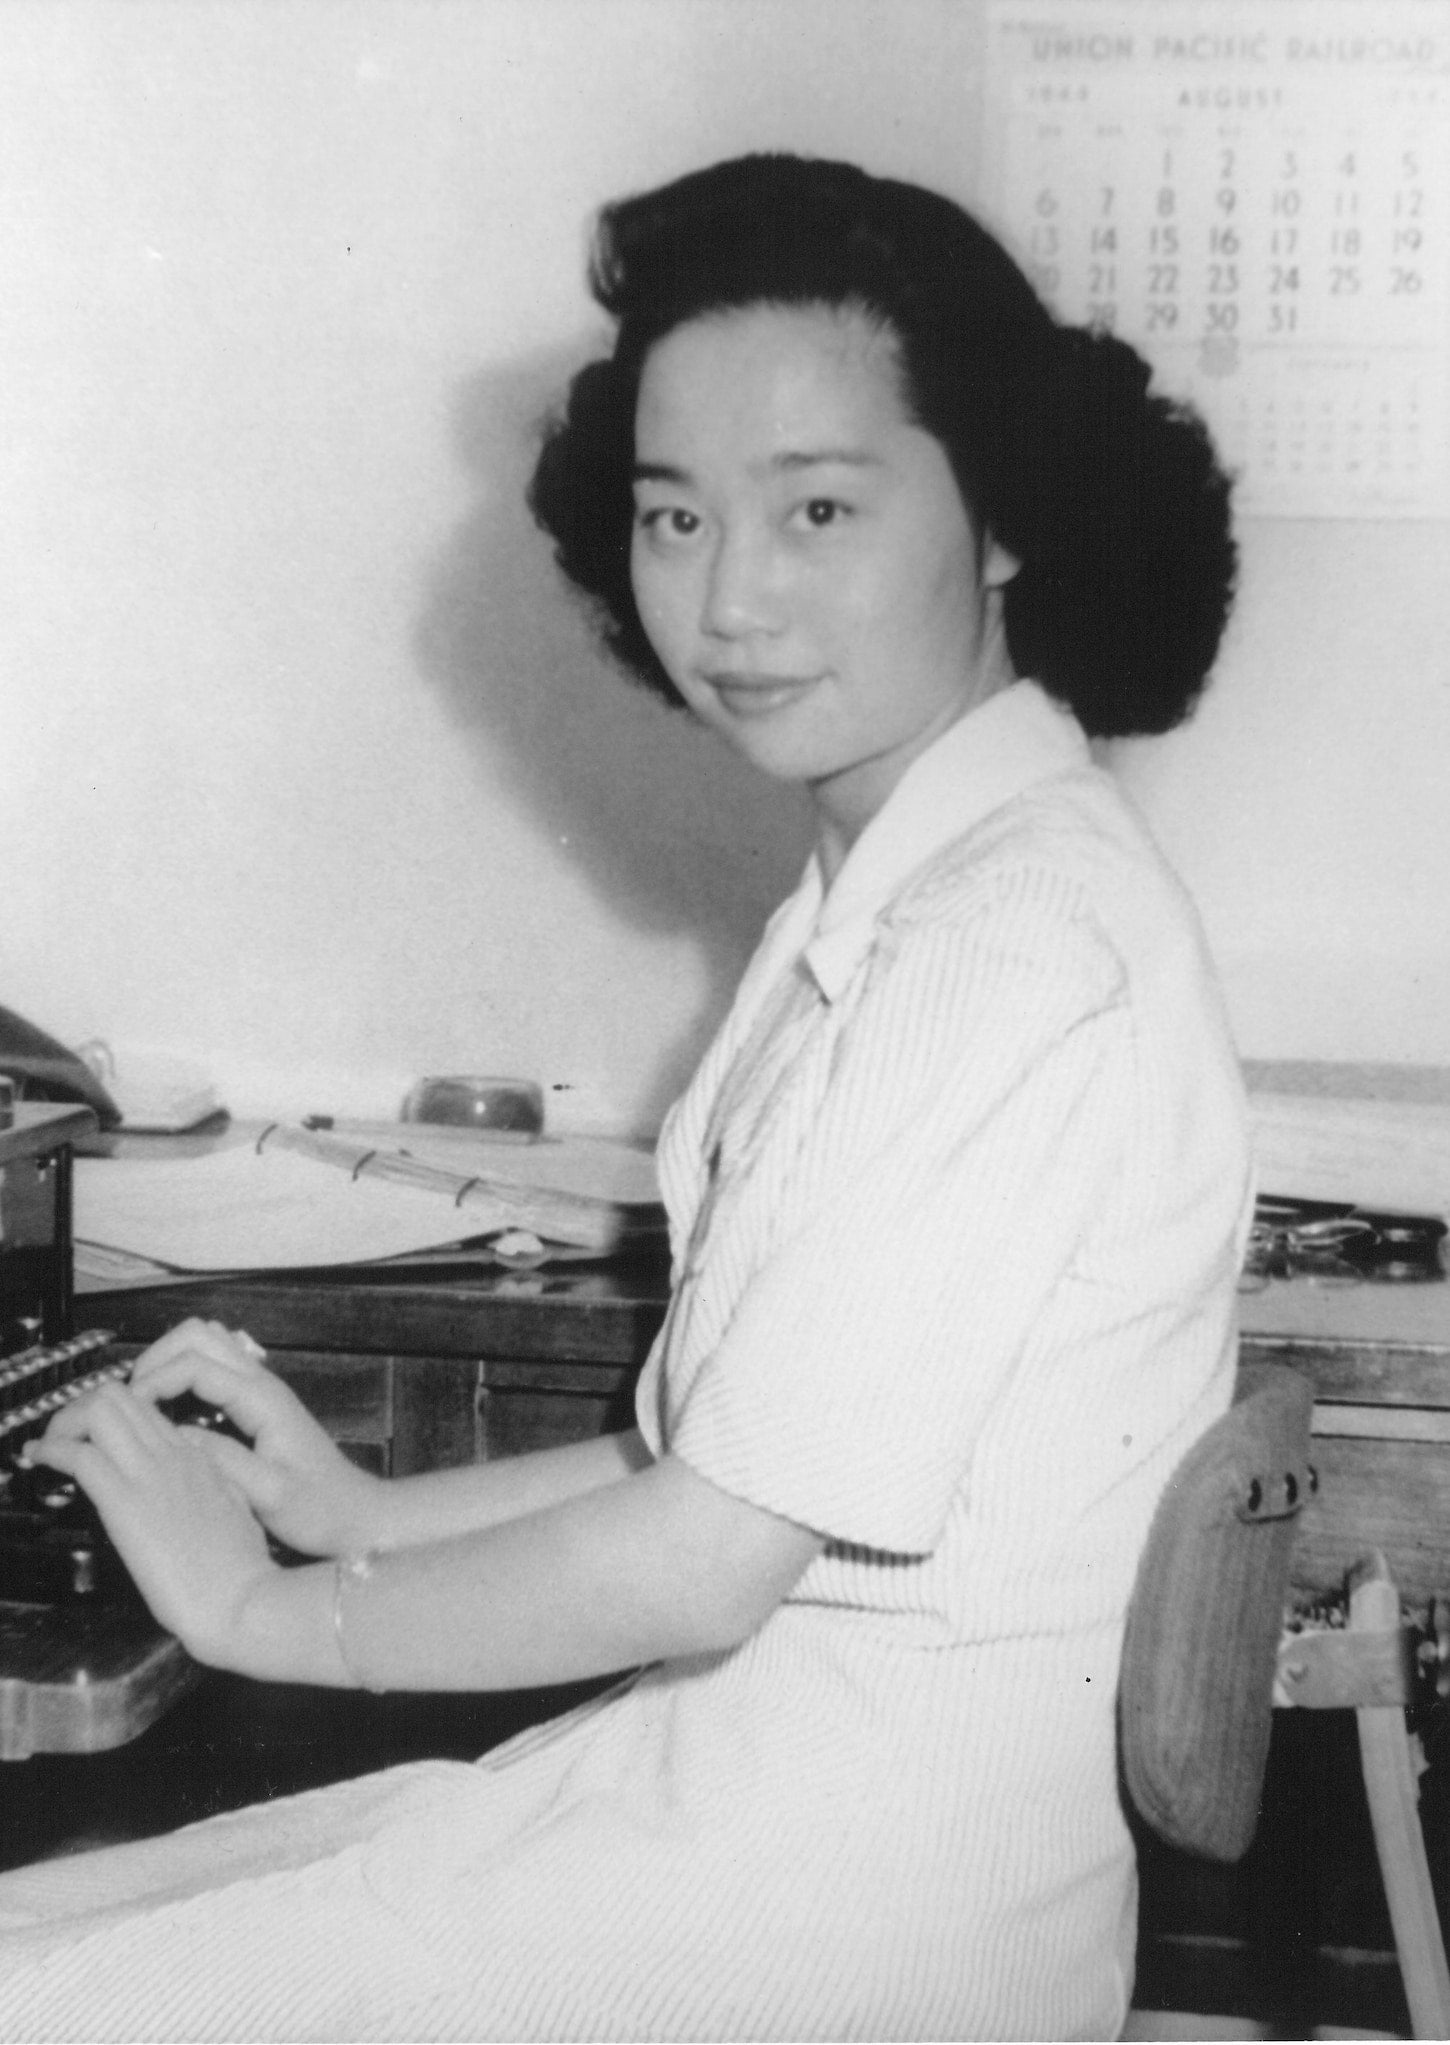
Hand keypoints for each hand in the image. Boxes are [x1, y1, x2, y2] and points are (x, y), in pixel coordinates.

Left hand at [27, 1383, 276, 1664]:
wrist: (242, 1597)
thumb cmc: (241, 1568)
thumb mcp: (237, 1510)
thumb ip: (212, 1486)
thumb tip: (195, 1482)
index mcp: (199, 1458)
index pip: (146, 1408)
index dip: (111, 1414)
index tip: (92, 1435)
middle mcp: (173, 1455)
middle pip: (118, 1396)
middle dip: (79, 1408)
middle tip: (62, 1436)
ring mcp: (151, 1475)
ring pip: (98, 1411)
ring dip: (63, 1422)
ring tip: (49, 1446)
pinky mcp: (126, 1503)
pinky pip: (80, 1456)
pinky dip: (51, 1450)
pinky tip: (39, 1458)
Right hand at [124, 1318, 383, 1557]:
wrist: (354, 1514)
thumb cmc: (319, 1510)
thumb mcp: (270, 1495)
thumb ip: (224, 1463)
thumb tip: (176, 1437)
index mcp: (263, 1400)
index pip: (196, 1364)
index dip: (156, 1380)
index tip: (131, 1412)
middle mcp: (263, 1384)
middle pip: (199, 1334)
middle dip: (157, 1357)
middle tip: (131, 1400)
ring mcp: (261, 1389)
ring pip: (206, 1342)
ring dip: (170, 1359)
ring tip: (145, 1401)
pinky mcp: (257, 1402)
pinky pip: (213, 1365)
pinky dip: (183, 1372)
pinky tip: (170, 1409)